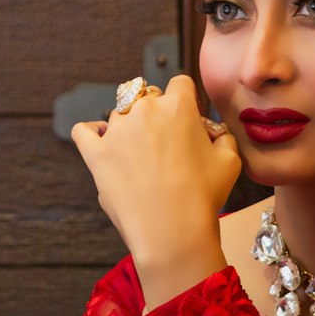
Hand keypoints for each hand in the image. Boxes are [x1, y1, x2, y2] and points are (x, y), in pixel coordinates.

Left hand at [70, 76, 241, 267]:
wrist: (172, 231)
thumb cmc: (203, 197)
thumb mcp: (230, 162)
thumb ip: (222, 137)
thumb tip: (214, 133)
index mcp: (178, 106)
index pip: (180, 84)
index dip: (185, 100)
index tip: (186, 119)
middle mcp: (144, 111)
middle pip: (148, 96)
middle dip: (156, 114)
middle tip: (164, 144)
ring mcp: (116, 131)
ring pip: (119, 114)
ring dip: (128, 127)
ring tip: (138, 156)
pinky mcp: (95, 153)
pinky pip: (84, 131)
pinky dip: (91, 133)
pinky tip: (100, 141)